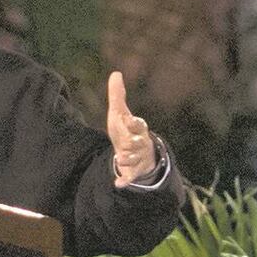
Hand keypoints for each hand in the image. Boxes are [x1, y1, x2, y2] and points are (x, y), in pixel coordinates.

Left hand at [106, 71, 156, 187]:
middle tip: (126, 142)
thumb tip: (116, 73)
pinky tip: (118, 183)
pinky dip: (125, 180)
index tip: (128, 119)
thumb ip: (118, 96)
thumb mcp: (120, 113)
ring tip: (120, 159)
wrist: (136, 152)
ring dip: (128, 159)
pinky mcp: (134, 171)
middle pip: (138, 143)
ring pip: (135, 159)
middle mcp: (141, 143)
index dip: (134, 122)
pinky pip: (131, 177)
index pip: (138, 124)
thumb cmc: (127, 130)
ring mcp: (138, 158)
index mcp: (138, 128)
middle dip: (133, 142)